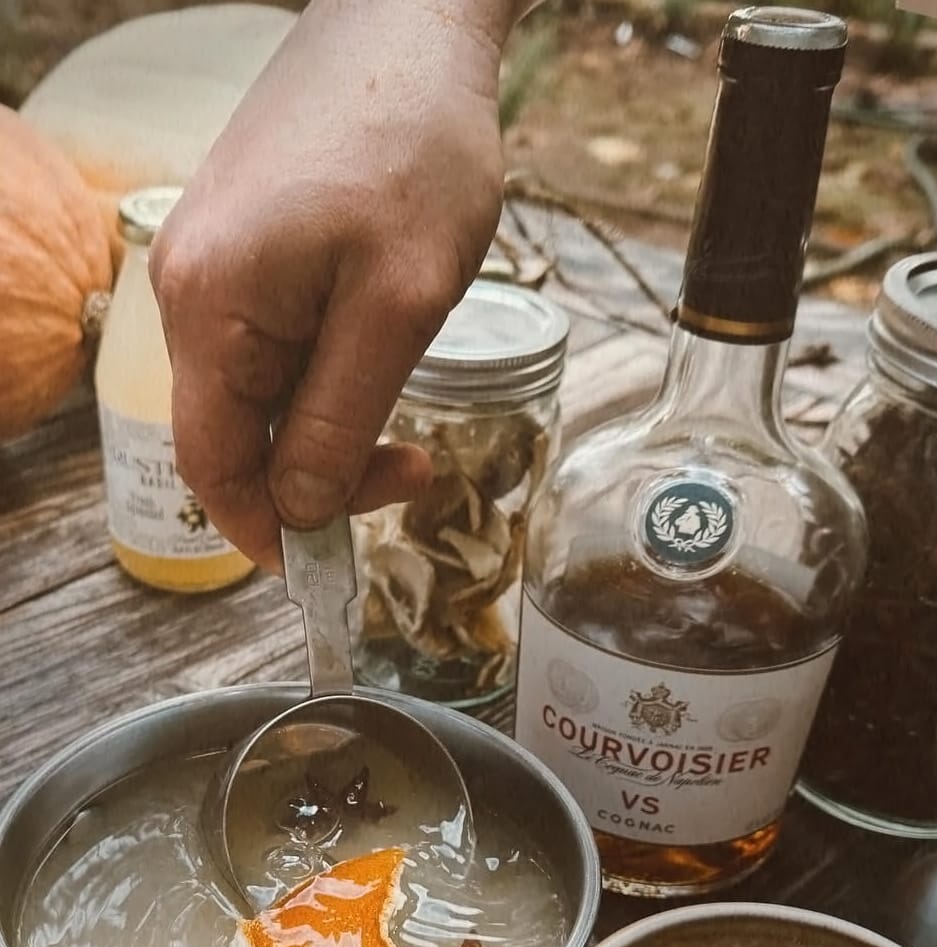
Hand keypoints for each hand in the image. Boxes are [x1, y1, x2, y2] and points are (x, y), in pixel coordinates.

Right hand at [150, 0, 523, 569]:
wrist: (412, 23)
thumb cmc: (413, 150)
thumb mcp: (396, 309)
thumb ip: (341, 421)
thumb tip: (303, 510)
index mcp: (211, 310)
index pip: (216, 467)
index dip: (269, 534)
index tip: (333, 568)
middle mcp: (191, 292)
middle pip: (237, 435)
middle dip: (318, 476)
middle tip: (413, 470)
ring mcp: (213, 265)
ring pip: (260, 393)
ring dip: (329, 425)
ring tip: (407, 401)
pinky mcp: (245, 247)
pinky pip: (272, 345)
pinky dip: (324, 376)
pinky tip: (380, 351)